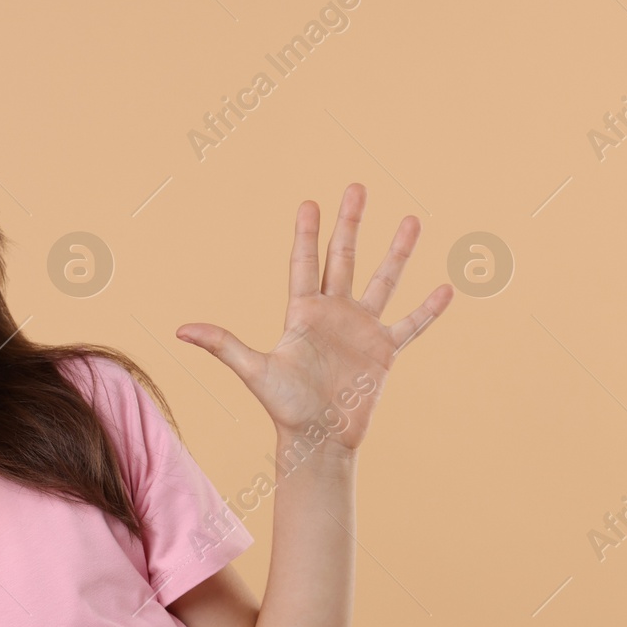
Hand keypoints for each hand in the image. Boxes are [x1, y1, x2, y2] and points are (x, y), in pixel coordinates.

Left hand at [175, 183, 452, 452]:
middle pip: (343, 258)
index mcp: (302, 313)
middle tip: (356, 187)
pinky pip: (411, 324)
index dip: (307, 233)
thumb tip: (180, 329)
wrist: (318, 438)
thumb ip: (222, 344)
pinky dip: (429, 309)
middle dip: (350, 223)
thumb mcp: (254, 371)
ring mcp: (361, 330)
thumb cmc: (284, 407)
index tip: (309, 202)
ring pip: (384, 281)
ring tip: (412, 220)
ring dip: (397, 252)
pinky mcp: (384, 351)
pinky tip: (446, 287)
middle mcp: (334, 314)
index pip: (304, 262)